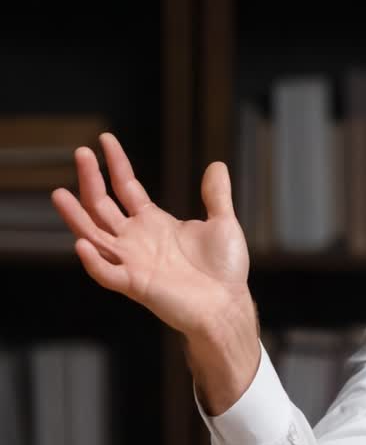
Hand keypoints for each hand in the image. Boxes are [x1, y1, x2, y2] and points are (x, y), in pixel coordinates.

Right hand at [51, 133, 251, 336]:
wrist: (227, 305)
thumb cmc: (224, 270)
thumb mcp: (222, 223)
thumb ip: (216, 195)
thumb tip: (217, 165)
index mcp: (154, 223)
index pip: (126, 187)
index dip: (115, 164)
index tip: (104, 140)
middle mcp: (136, 240)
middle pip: (102, 205)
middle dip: (90, 180)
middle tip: (80, 152)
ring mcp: (132, 262)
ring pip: (93, 235)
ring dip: (76, 216)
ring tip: (59, 194)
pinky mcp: (135, 285)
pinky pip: (105, 272)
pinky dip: (92, 260)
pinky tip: (83, 242)